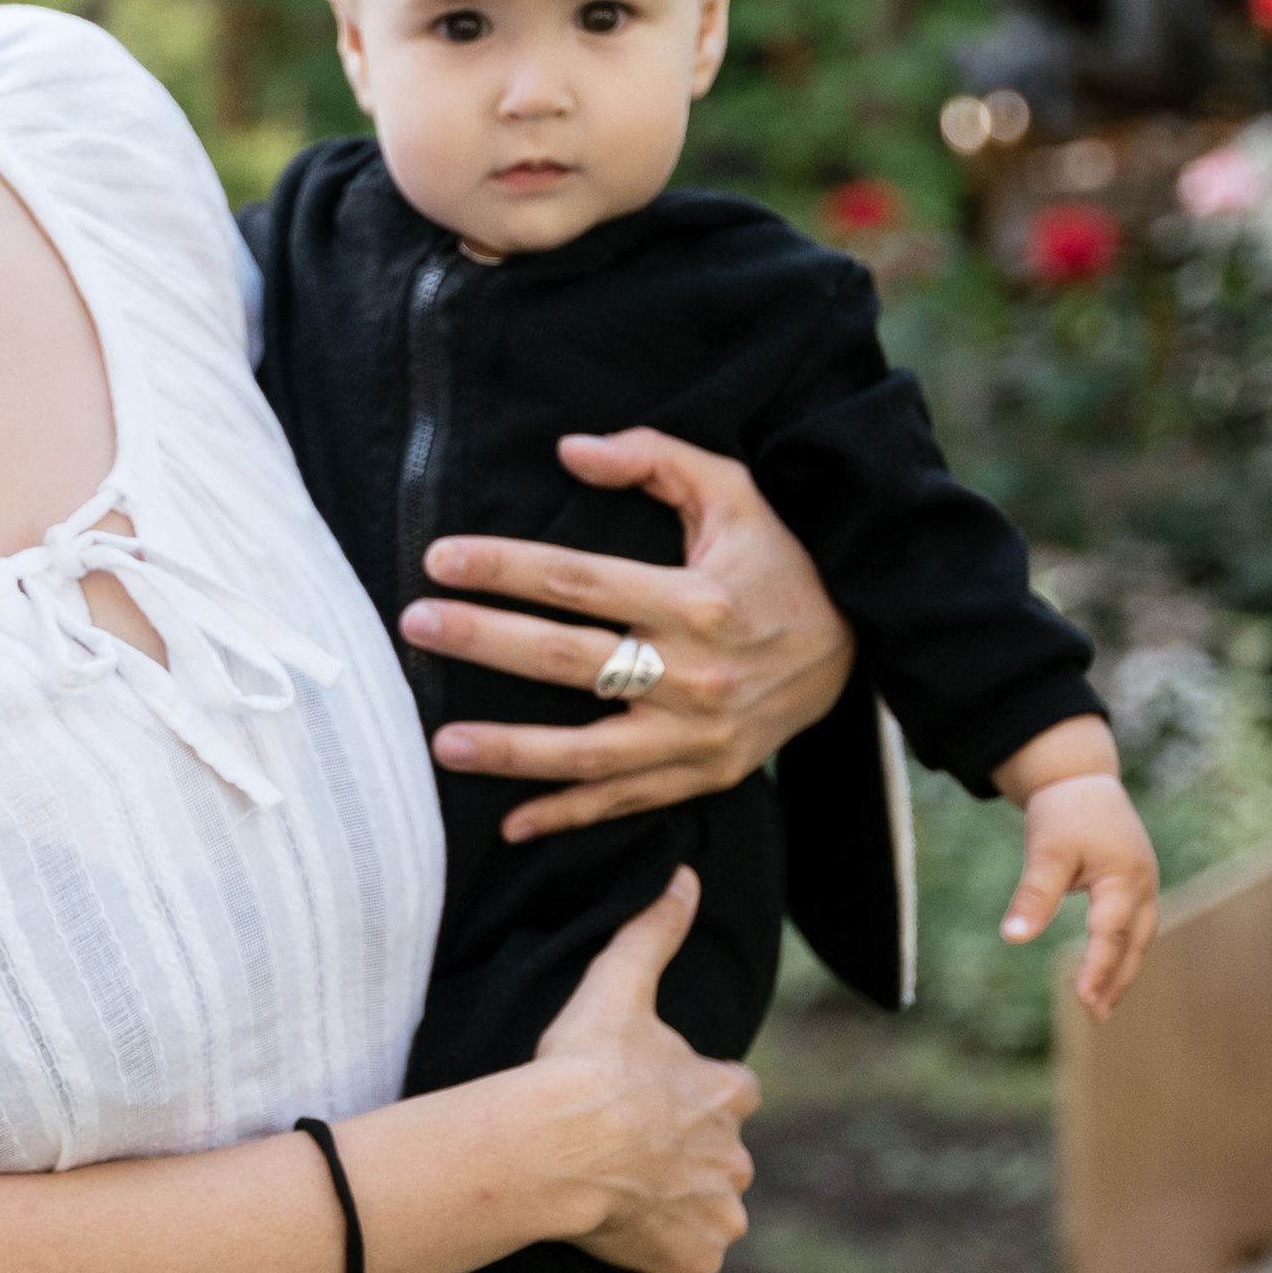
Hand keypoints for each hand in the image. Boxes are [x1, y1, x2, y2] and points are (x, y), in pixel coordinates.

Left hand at [397, 429, 854, 839]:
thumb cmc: (778, 561)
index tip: (438, 560)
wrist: (857, 647)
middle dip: (482, 642)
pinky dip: (566, 818)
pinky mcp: (705, 775)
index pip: (577, 581)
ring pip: (588, 751)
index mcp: (696, 599)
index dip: (502, 568)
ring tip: (441, 744)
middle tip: (415, 628)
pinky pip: (624, 803)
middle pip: (568, 661)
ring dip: (510, 753)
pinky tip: (508, 825)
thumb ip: (655, 458)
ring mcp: (698, 735)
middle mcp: (695, 673)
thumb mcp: (733, 492)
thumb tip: (571, 447)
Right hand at [530, 869, 757, 1272]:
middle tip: (626, 1157)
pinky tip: (620, 1243)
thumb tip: (686, 876)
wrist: (555, 1145)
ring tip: (619, 1202)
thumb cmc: (584, 1065)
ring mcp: (717, 1216)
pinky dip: (659, 1259)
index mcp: (728, 1094)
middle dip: (684, 1162)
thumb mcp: (619, 986)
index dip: (690, 1100)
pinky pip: (681, 1264)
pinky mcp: (692, 1261)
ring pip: (704, 1215)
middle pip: (717, 1161)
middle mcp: (736, 1159)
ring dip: (674, 1212)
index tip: (649, 1105)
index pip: (729, 1096)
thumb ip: (654, 933)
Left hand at [1002, 769, 1159, 1016]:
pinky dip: (1122, 952)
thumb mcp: (1044, 851)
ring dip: (1122, 970)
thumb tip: (1014, 937)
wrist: (1081, 779)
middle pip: (1134, 944)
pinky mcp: (1134, 885)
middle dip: (1117, 980)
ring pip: (1139, 938)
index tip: (1084, 1000)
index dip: (1098, 968)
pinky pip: (1134, 927)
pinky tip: (1106, 971)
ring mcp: (1143, 885)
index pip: (1110, 934)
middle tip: (1097, 1014)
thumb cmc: (1064, 813)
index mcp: (1124, 878)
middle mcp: (1143, 886)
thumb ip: (1034, 895)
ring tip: (1102, 1005)